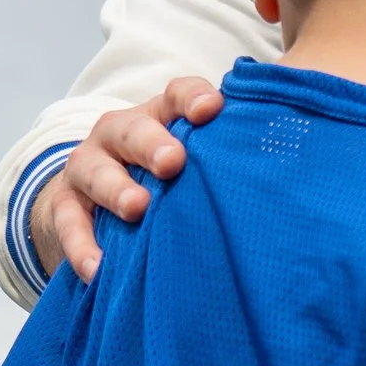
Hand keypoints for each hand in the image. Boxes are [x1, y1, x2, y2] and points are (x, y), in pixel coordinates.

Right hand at [37, 78, 225, 283]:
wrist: (95, 207)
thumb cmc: (166, 185)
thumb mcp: (195, 170)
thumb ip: (228, 167)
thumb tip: (301, 185)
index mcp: (161, 118)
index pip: (177, 95)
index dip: (193, 99)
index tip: (213, 110)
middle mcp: (121, 134)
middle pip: (133, 128)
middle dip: (152, 143)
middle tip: (173, 162)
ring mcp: (89, 167)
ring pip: (95, 170)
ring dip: (116, 188)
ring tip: (138, 208)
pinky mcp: (64, 205)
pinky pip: (70, 224)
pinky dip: (84, 246)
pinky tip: (100, 269)